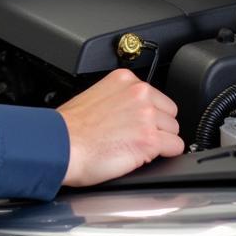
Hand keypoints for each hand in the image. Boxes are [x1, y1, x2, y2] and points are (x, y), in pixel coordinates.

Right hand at [57, 69, 183, 186]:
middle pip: (169, 114)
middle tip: (134, 137)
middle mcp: (139, 93)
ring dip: (160, 142)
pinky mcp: (150, 140)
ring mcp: (146, 116)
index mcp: (125, 79)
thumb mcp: (95, 96)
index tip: (136, 122)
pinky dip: (163, 155)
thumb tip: (132, 111)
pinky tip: (141, 155)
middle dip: (157, 127)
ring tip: (134, 146)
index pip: (156, 96)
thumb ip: (119, 98)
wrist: (60, 143)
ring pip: (174, 131)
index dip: (148, 114)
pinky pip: (175, 147)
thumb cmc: (70, 127)